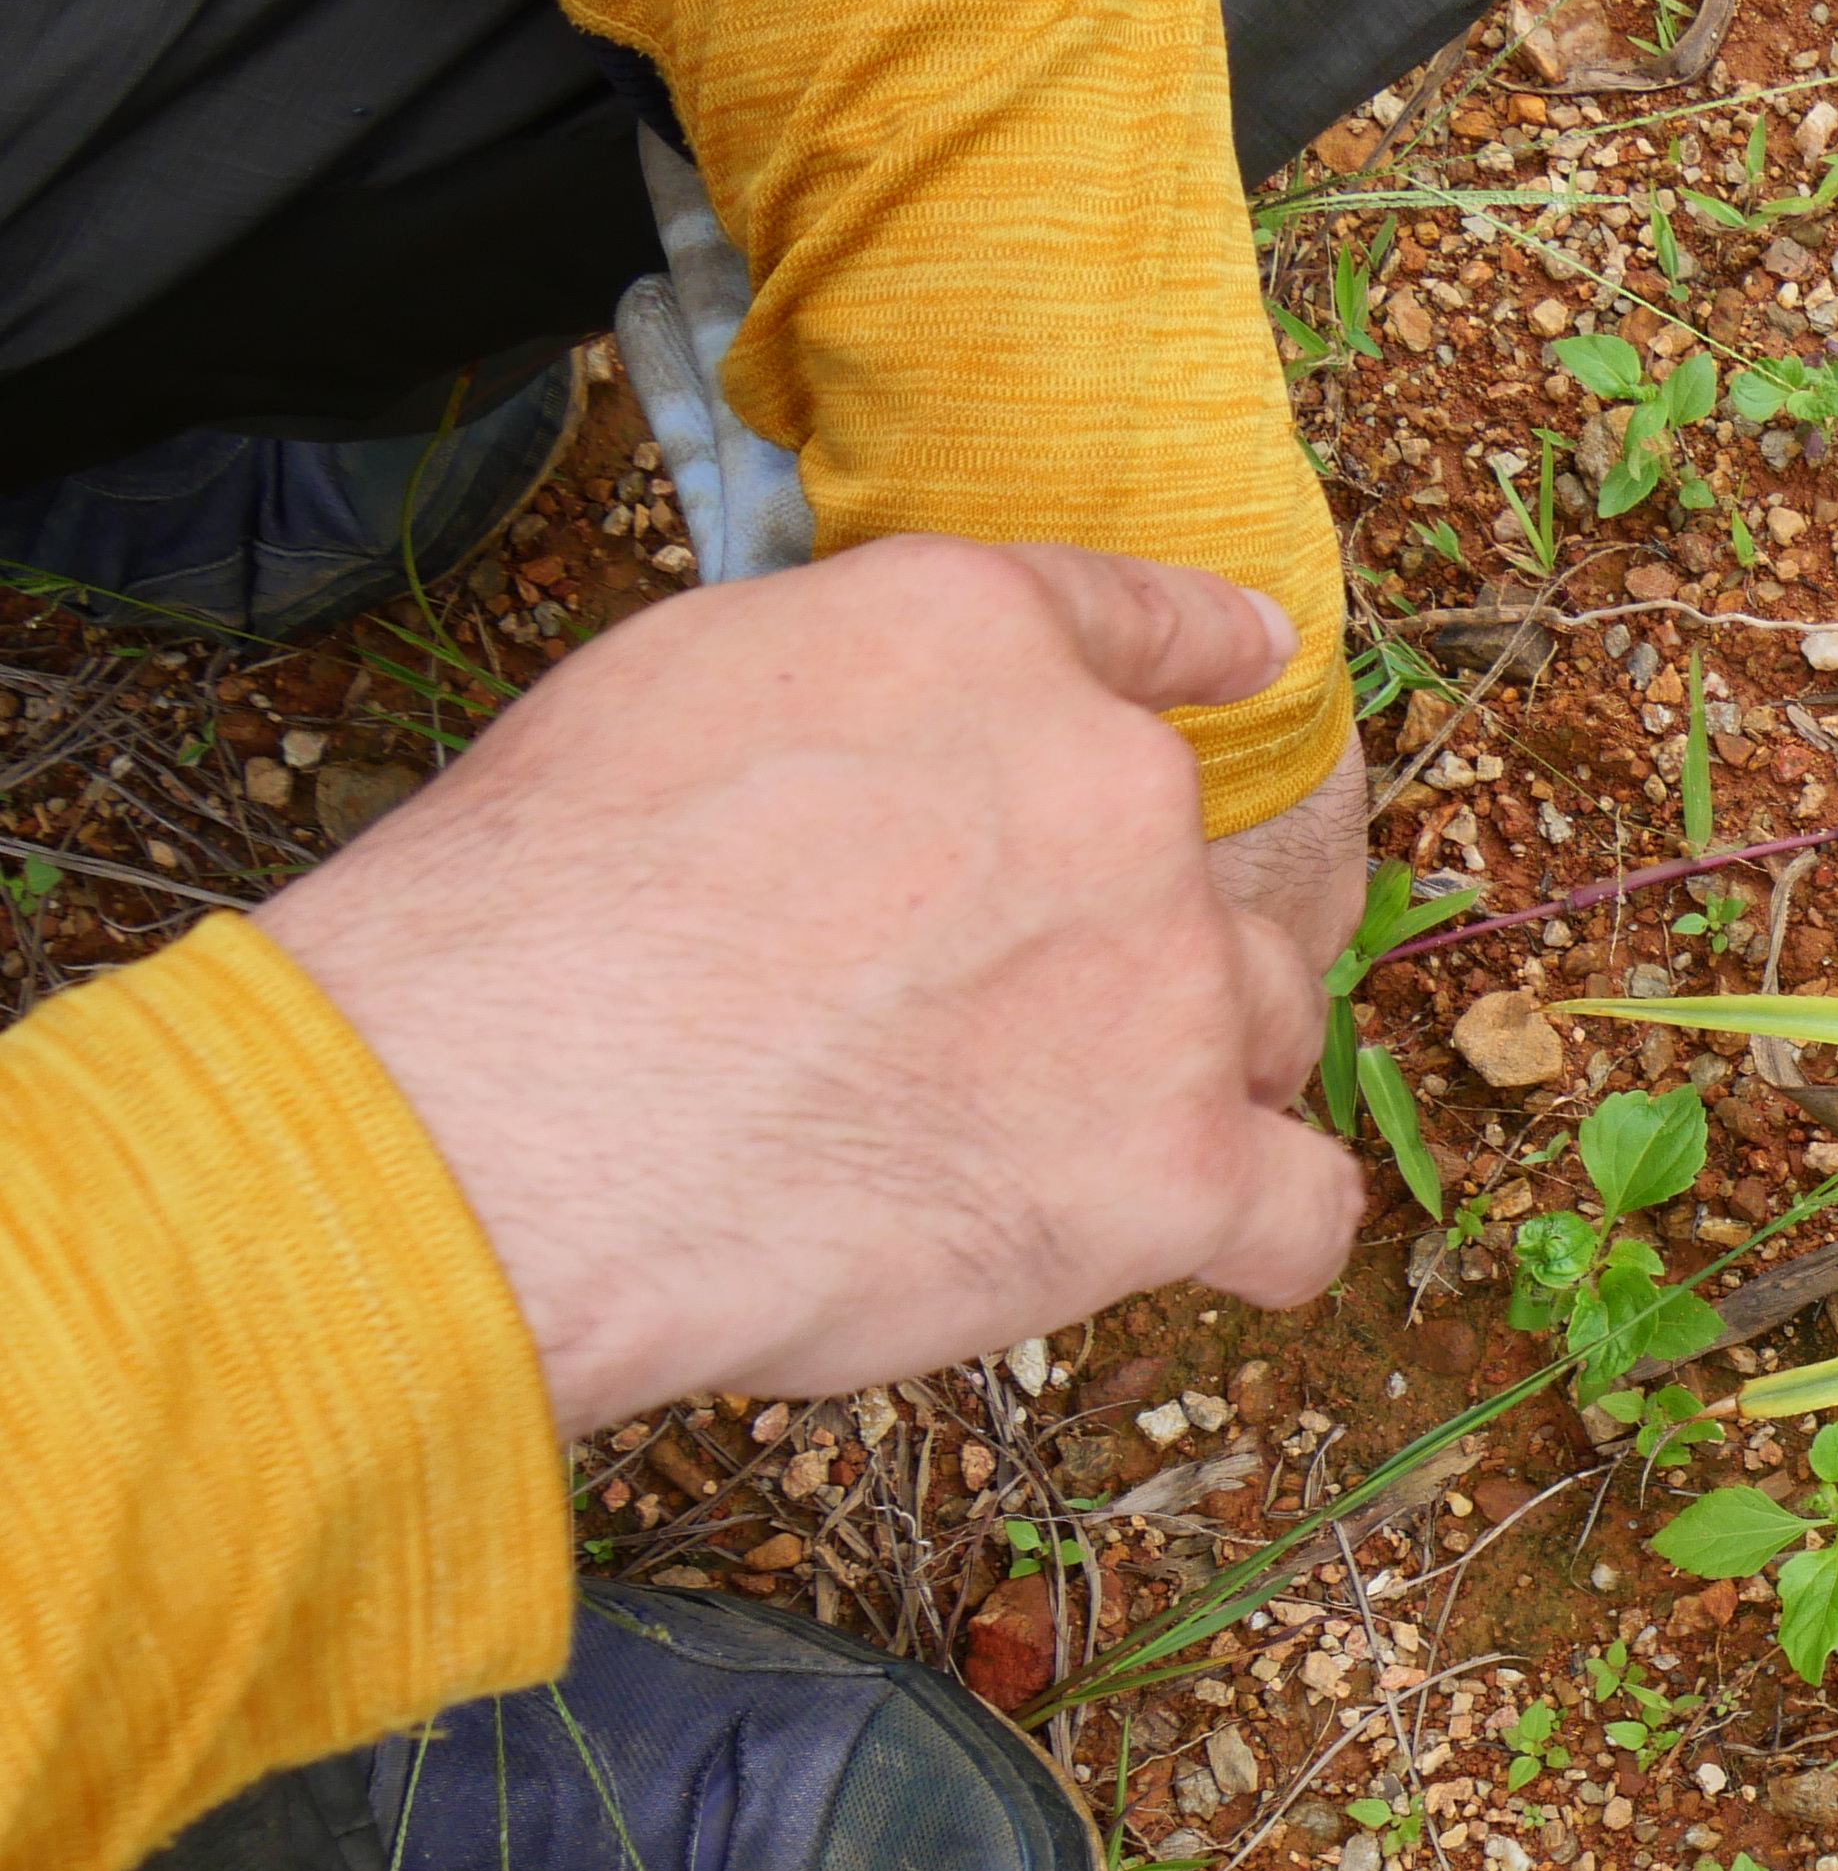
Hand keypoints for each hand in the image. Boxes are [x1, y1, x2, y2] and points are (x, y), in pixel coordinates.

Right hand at [260, 537, 1363, 1435]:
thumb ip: (842, 705)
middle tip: (981, 1027)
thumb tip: (883, 760)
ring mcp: (1163, 980)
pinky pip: (1301, 1209)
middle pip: (1193, 869)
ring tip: (1039, 1141)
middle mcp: (1110, 786)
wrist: (502, 1116)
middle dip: (1122, 939)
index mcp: (976, 639)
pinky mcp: (1177, 1169)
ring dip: (1186, 1072)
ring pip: (1260, 1021)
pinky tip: (1188, 1243)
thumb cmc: (524, 918)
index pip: (1135, 626)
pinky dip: (1250, 1230)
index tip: (1249, 659)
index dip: (1198, 651)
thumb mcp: (665, 697)